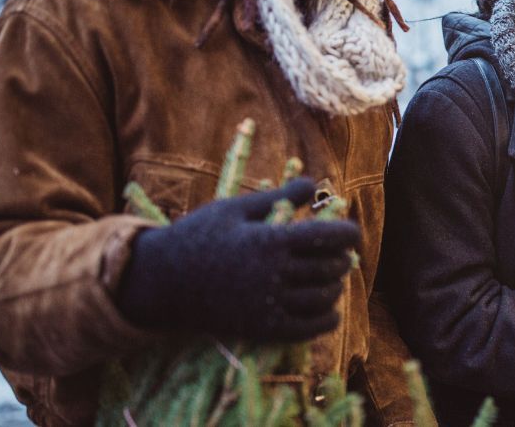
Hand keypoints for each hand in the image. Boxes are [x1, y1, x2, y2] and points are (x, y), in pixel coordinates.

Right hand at [115, 178, 359, 341]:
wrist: (162, 281)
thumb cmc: (198, 236)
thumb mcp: (234, 208)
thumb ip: (278, 197)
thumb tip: (314, 184)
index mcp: (269, 240)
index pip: (329, 238)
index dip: (349, 234)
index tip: (353, 233)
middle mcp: (273, 274)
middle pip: (331, 267)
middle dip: (342, 259)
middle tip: (340, 254)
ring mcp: (268, 304)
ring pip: (324, 297)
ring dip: (336, 286)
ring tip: (332, 278)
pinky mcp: (262, 329)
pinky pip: (308, 329)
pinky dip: (327, 319)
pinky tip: (329, 309)